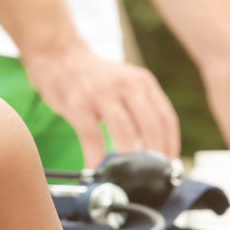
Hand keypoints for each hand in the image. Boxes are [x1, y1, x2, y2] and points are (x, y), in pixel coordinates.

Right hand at [23, 46, 178, 167]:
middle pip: (151, 127)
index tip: (169, 166)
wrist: (58, 53)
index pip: (167, 119)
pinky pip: (92, 137)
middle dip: (154, 157)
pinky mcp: (78, 103)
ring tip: (127, 176)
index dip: (171, 146)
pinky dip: (95, 158)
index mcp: (142, 82)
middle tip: (150, 176)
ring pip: (126, 134)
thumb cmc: (92, 77)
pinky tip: (94, 169)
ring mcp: (102, 93)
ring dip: (129, 160)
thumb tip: (153, 147)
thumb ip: (140, 108)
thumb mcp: (124, 82)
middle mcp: (126, 85)